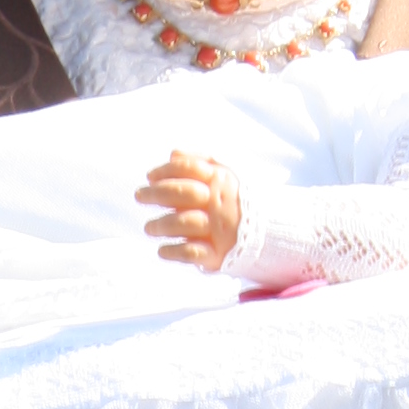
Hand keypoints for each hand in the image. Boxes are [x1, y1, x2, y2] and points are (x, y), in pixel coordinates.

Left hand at [138, 150, 242, 269]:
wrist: (269, 234)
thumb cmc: (237, 201)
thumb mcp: (225, 176)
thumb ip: (200, 161)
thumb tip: (173, 154)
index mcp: (221, 180)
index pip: (189, 168)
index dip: (166, 170)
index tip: (150, 177)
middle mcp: (219, 202)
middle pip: (184, 192)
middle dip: (157, 193)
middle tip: (139, 196)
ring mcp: (218, 229)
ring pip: (185, 222)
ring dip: (162, 224)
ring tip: (149, 228)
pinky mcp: (217, 254)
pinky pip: (192, 253)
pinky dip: (174, 252)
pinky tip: (162, 250)